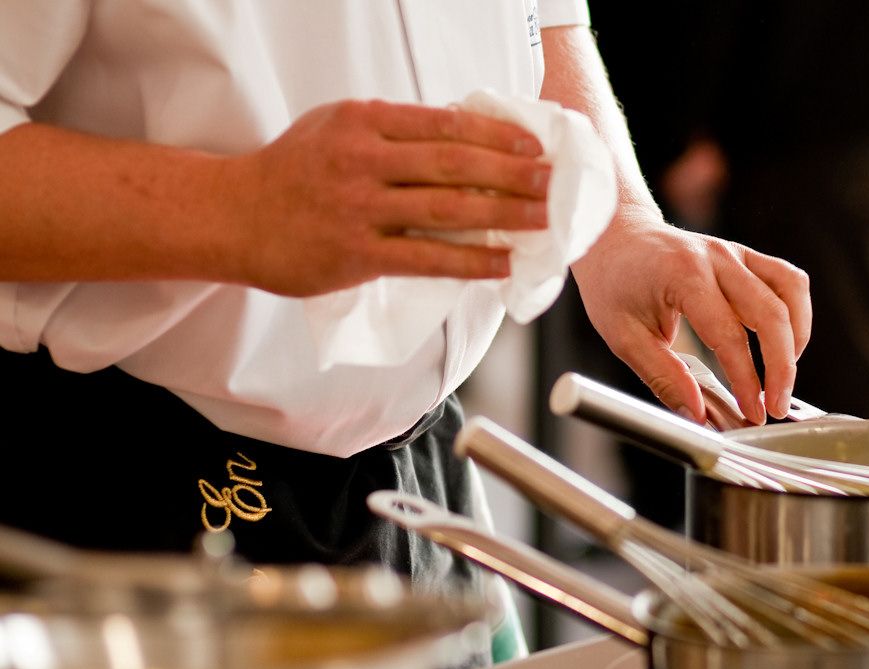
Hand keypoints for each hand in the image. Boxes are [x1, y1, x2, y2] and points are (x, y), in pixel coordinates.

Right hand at [228, 99, 551, 295]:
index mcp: (362, 121)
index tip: (531, 145)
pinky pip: (426, 258)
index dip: (495, 135)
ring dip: (501, 214)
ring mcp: (360, 208)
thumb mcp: (333, 128)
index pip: (444, 124)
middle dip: (511, 173)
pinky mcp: (357, 254)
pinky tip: (500, 262)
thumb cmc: (288, 172)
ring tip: (539, 220)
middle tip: (549, 180)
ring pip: (446, 210)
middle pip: (454, 164)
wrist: (232, 216)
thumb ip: (388, 131)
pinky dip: (469, 260)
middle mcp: (363, 159)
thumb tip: (452, 138)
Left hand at [571, 211, 810, 424]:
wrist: (612, 237)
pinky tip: (783, 342)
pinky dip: (794, 312)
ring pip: (790, 292)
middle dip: (782, 367)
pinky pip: (786, 279)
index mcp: (684, 276)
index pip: (729, 336)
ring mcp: (734, 252)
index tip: (753, 411)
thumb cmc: (613, 283)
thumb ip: (663, 376)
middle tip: (776, 406)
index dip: (746, 379)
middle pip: (771, 315)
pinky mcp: (743, 255)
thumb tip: (696, 414)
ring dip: (797, 338)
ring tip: (784, 376)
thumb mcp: (623, 337)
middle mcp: (716, 258)